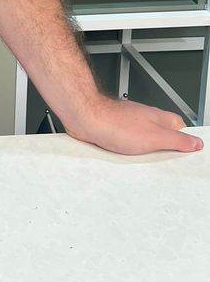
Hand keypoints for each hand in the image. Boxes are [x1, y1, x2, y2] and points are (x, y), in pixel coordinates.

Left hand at [63, 96, 202, 154]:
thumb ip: (177, 140)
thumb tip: (196, 142)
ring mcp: (131, 126)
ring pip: (146, 145)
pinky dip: (129, 154)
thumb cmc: (114, 123)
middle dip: (164, 153)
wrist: (85, 119)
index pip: (183, 130)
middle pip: (164, 139)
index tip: (188, 155)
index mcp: (160, 118)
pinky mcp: (117, 132)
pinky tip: (126, 159)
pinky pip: (129, 147)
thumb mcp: (155, 137)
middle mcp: (146, 120)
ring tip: (142, 161)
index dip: (187, 143)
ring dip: (144, 154)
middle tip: (162, 162)